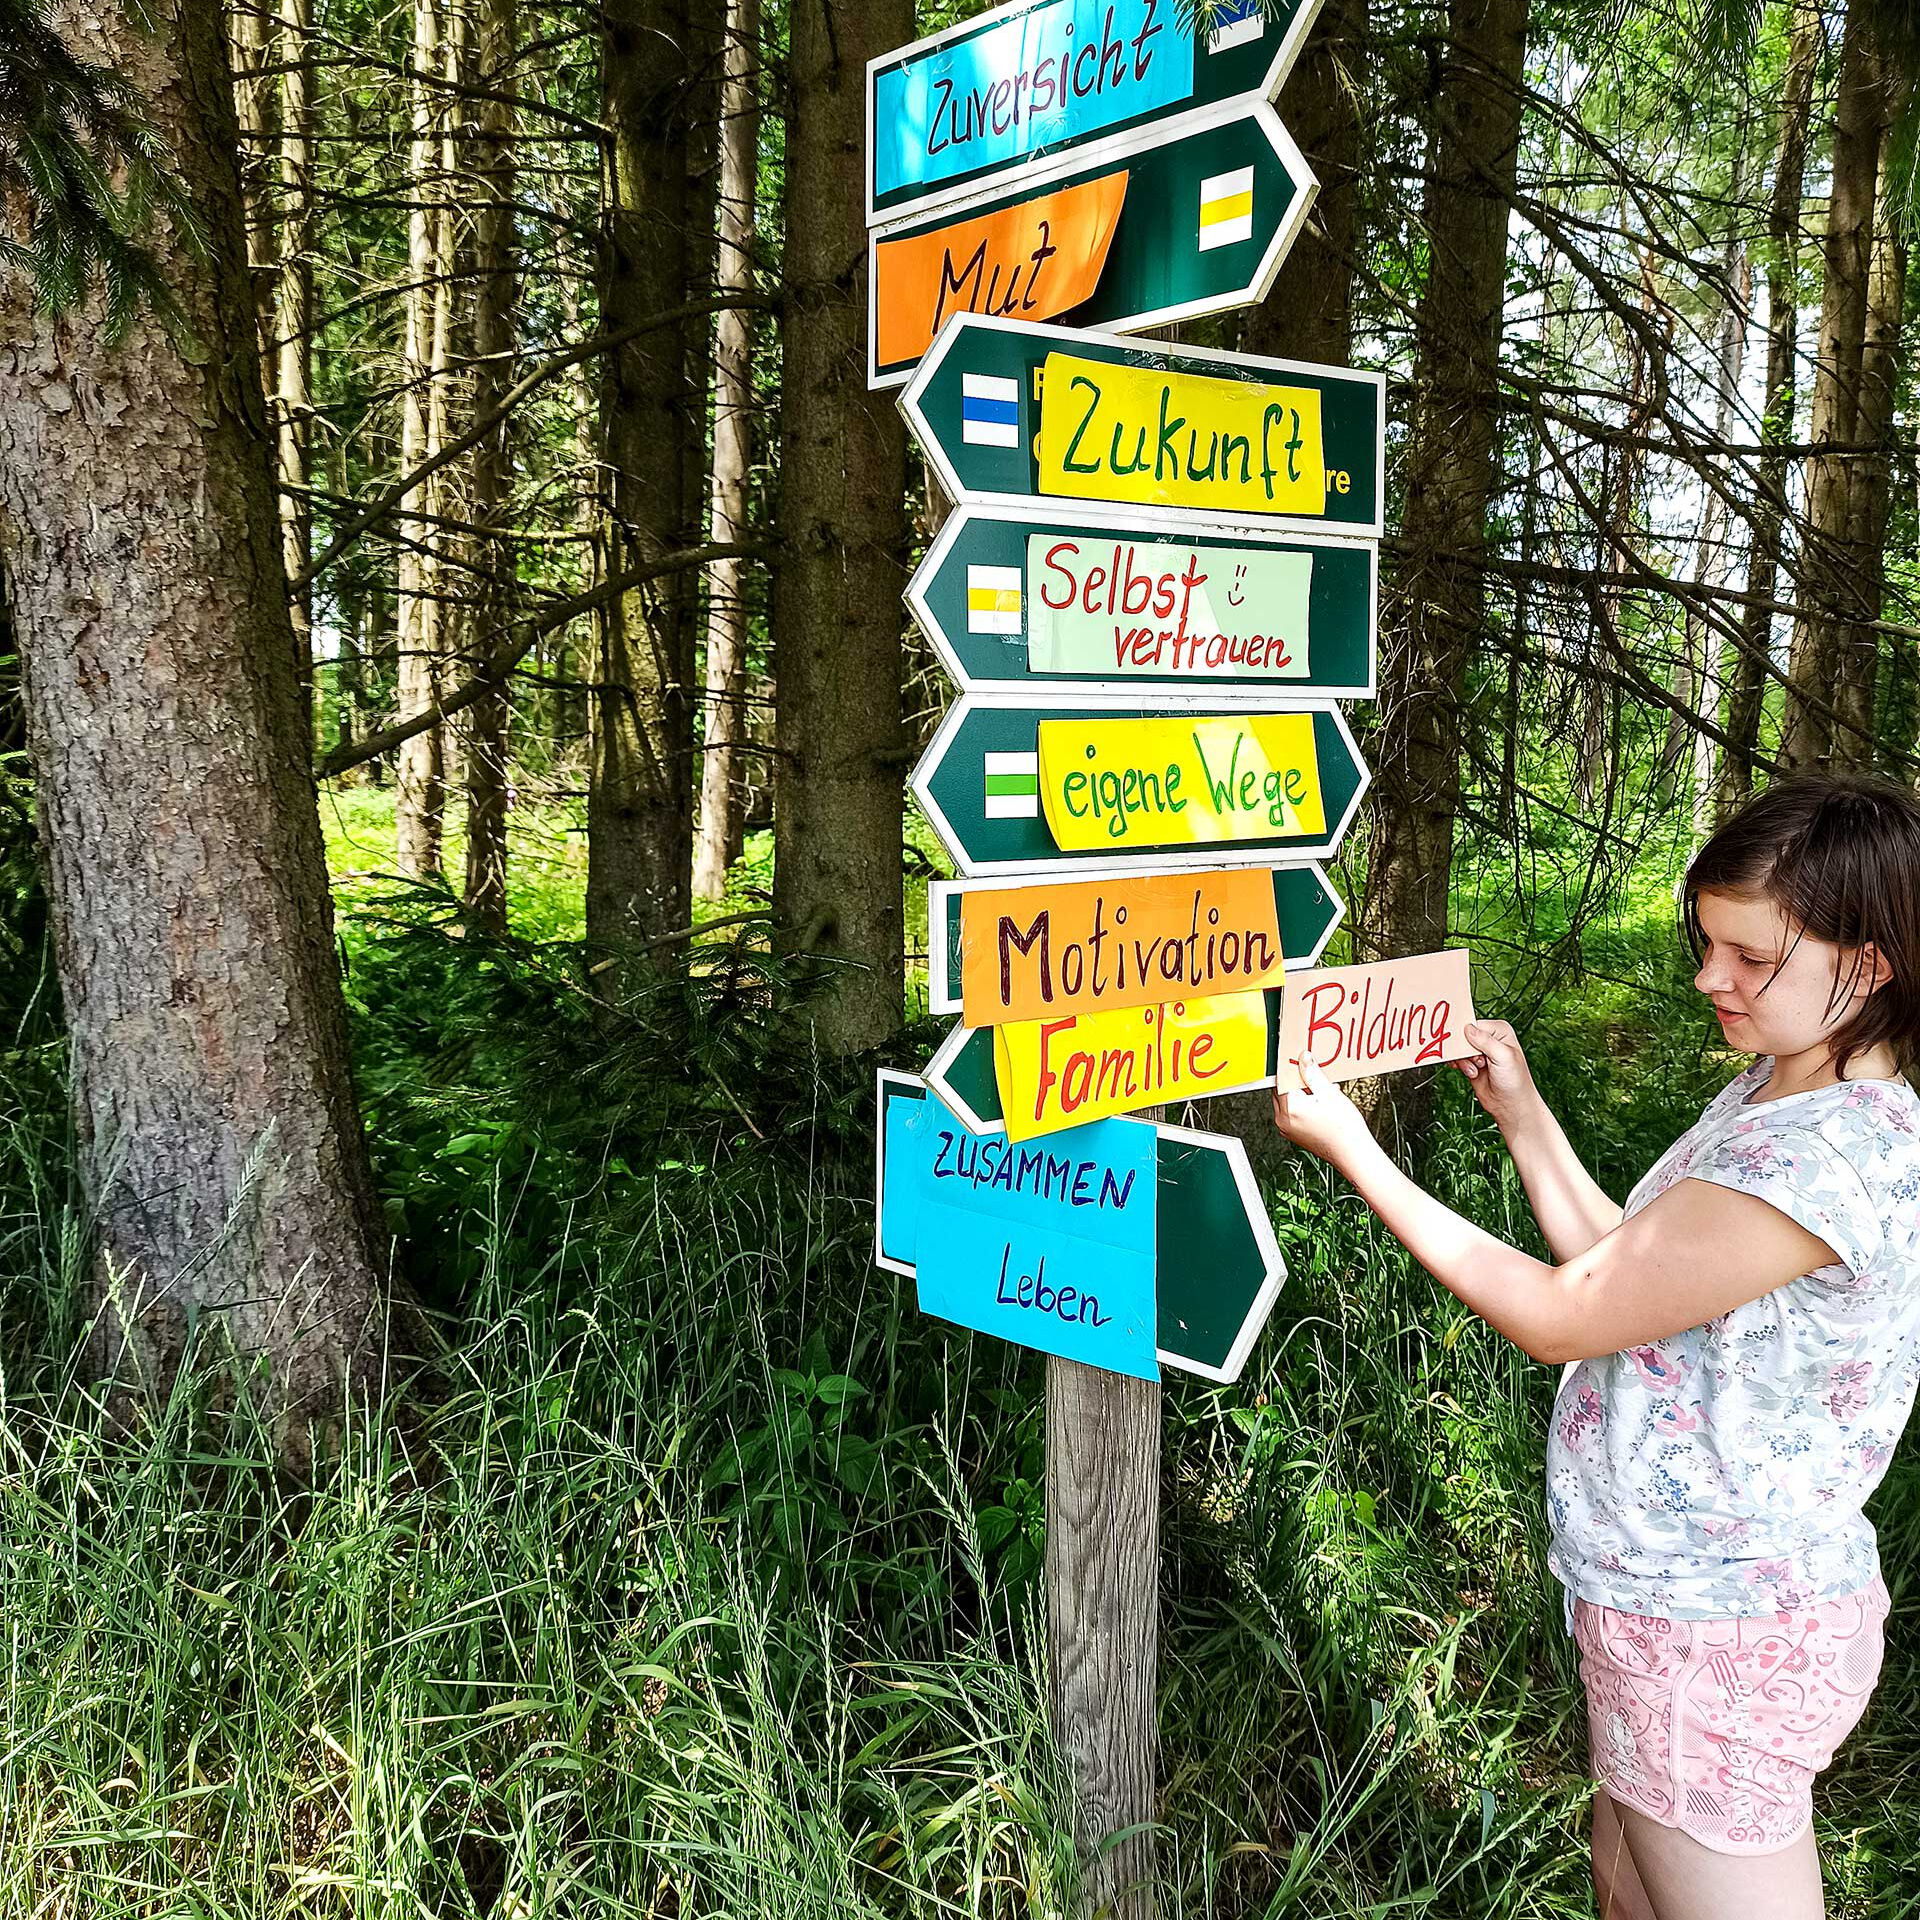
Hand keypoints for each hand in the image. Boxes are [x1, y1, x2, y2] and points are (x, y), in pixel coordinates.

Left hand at [1272, 1053, 1377, 1170]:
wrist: (1351, 1152)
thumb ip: (1312, 1073)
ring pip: (1287, 1101)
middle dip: (1296, 1080)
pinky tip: (1320, 1101)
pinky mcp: (1293, 1134)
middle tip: (1311, 1073)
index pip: (1282, 1079)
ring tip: (1320, 1090)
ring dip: (1300, 1092)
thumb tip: (1303, 1059)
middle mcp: (1283, 1119)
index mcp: (1290, 1108)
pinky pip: (1292, 1112)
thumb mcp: (1328, 1093)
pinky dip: (1302, 1104)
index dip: (1291, 1067)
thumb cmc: (1343, 1128)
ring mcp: (1287, 1128)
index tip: (1298, 1059)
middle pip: (1282, 1090)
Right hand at [1452, 1018, 1539, 1128]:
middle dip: (1463, 1050)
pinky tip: (1470, 1072)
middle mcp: (1489, 1039)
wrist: (1511, 1105)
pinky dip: (1458, 1065)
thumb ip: (1486, 1041)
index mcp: (1500, 1031)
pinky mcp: (1471, 1063)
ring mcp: (1479, 1052)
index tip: (1465, 1047)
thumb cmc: (1515, 1081)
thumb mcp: (1503, 1056)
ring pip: (1458, 1048)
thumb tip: (1468, 1028)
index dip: (1466, 1036)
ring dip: (1462, 1060)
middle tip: (1475, 1061)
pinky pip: (1456, 1059)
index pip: (1473, 1025)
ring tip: (1476, 1069)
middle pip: (1463, 1036)